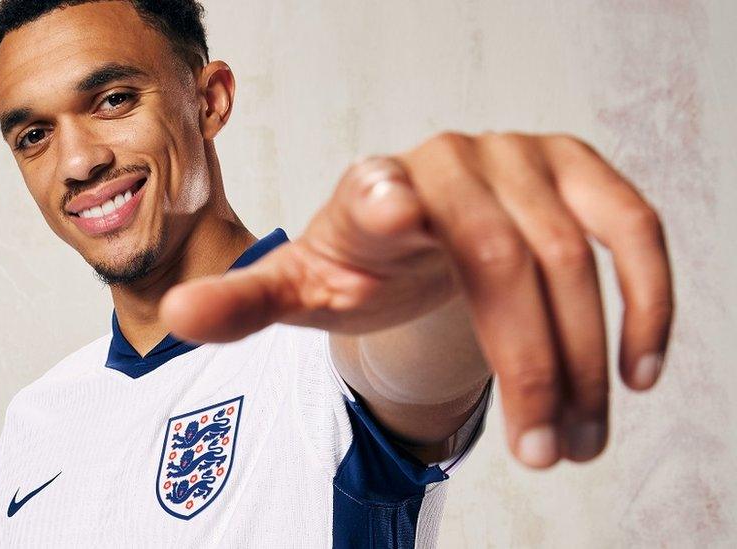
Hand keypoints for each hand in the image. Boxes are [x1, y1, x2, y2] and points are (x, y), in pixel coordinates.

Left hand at [160, 131, 673, 466]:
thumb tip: (172, 317)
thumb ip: (245, 303)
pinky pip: (632, 227)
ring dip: (586, 359)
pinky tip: (640, 373)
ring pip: (572, 257)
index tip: (388, 205)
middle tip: (539, 454)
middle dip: (526, 367)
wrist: (423, 238)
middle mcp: (445, 161)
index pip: (377, 190)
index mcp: (369, 191)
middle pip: (500, 261)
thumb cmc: (361, 265)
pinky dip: (648, 300)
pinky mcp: (577, 167)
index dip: (385, 196)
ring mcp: (519, 156)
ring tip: (579, 441)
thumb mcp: (303, 289)